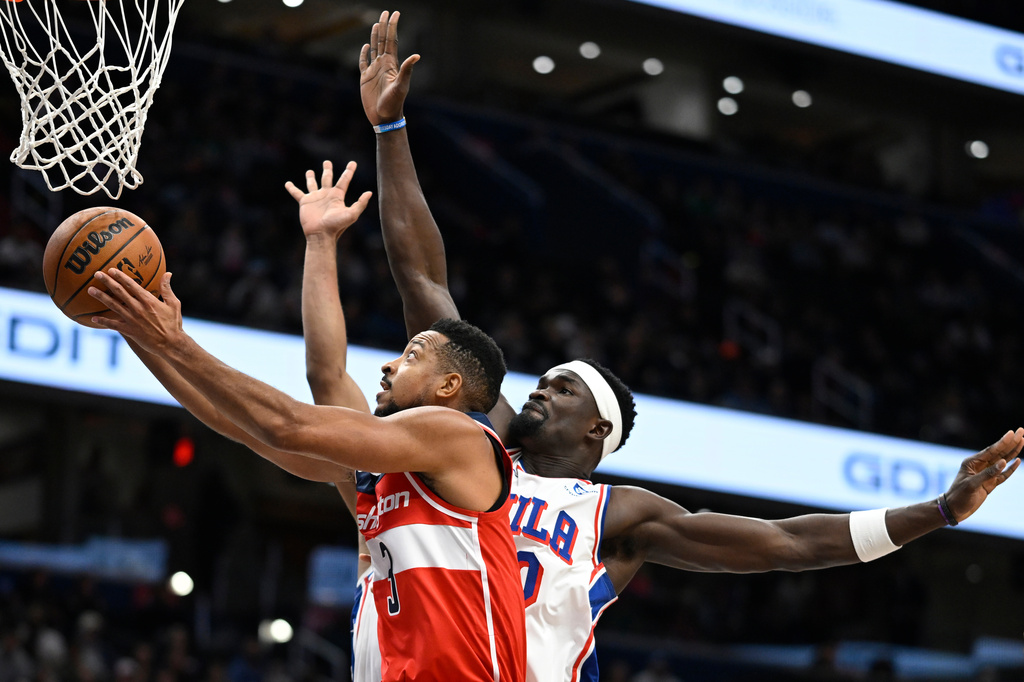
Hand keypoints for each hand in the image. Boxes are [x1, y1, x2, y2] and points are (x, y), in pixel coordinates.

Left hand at [88, 270, 183, 354]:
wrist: (171, 343)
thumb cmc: (173, 323)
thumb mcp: (174, 304)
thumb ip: (167, 288)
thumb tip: (167, 273)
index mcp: (148, 300)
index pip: (131, 285)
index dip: (121, 276)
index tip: (111, 270)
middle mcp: (138, 308)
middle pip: (119, 292)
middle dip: (107, 281)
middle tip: (97, 274)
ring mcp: (132, 319)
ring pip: (113, 305)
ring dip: (101, 297)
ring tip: (90, 290)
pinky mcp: (129, 330)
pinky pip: (113, 325)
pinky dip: (103, 321)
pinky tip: (93, 318)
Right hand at [285, 160, 372, 240]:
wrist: (321, 234)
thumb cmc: (337, 226)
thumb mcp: (352, 214)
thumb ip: (360, 204)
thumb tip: (369, 193)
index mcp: (337, 196)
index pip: (344, 180)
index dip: (349, 171)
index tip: (353, 163)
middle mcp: (326, 195)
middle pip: (327, 178)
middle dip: (327, 170)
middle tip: (327, 162)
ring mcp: (315, 198)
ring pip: (312, 184)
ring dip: (310, 177)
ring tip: (309, 171)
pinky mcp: (305, 202)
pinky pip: (297, 193)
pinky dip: (292, 188)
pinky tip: (288, 184)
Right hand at [359, 10, 419, 125]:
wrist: (384, 117)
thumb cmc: (394, 103)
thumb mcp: (401, 86)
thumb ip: (406, 70)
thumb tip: (417, 55)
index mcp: (391, 64)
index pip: (392, 41)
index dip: (393, 27)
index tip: (395, 13)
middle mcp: (383, 65)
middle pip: (383, 41)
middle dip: (385, 26)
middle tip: (385, 12)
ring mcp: (374, 70)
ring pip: (374, 49)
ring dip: (375, 36)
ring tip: (377, 24)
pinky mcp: (365, 78)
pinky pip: (363, 62)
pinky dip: (364, 53)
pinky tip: (366, 46)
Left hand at [944, 428, 1022, 522]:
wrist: (954, 510)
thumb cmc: (959, 496)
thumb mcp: (972, 484)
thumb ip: (988, 474)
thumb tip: (1003, 462)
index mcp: (972, 462)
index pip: (991, 450)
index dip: (1002, 442)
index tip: (1012, 433)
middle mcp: (980, 466)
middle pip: (998, 452)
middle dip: (1010, 442)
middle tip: (1021, 431)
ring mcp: (986, 475)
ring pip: (1002, 461)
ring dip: (1012, 452)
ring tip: (1022, 441)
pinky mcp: (990, 484)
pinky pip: (1003, 475)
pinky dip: (1010, 468)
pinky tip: (1017, 461)